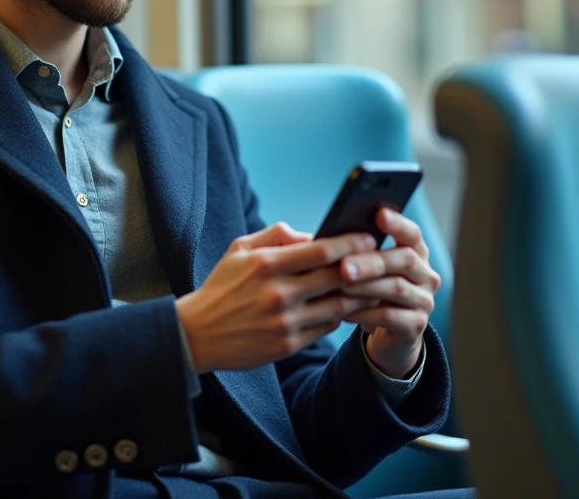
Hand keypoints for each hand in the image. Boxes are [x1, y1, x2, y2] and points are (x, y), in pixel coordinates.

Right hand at [175, 222, 380, 373]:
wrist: (196, 334)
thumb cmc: (222, 286)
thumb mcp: (239, 250)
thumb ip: (276, 235)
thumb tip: (312, 233)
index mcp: (266, 264)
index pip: (321, 250)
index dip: (350, 243)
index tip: (369, 237)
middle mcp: (277, 293)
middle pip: (336, 277)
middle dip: (364, 267)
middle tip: (381, 260)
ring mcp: (284, 322)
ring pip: (337, 306)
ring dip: (359, 295)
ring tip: (373, 285)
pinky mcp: (287, 345)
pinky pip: (325, 328)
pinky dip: (339, 317)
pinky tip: (347, 307)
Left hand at [338, 209, 440, 378]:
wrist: (387, 335)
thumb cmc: (372, 293)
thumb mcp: (370, 271)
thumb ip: (361, 253)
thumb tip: (330, 238)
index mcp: (416, 253)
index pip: (412, 234)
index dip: (398, 224)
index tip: (379, 214)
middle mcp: (426, 275)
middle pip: (405, 260)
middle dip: (372, 261)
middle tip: (344, 265)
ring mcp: (424, 301)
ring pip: (397, 288)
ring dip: (366, 287)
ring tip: (340, 286)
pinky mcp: (416, 326)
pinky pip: (390, 317)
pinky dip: (365, 313)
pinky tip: (345, 312)